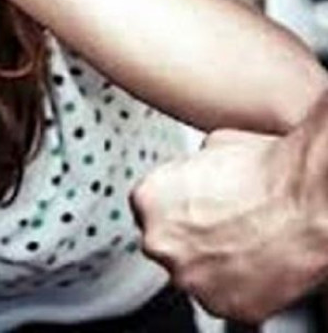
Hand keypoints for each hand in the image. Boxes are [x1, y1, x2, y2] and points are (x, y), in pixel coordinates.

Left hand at [131, 128, 327, 322]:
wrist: (305, 200)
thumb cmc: (263, 171)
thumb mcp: (209, 147)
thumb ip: (186, 168)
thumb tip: (191, 172)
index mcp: (148, 200)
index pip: (147, 208)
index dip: (172, 206)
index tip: (189, 205)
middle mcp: (159, 242)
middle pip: (165, 242)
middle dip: (186, 233)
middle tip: (218, 220)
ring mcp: (189, 278)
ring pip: (192, 271)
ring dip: (209, 258)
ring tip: (241, 236)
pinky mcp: (223, 305)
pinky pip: (222, 293)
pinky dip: (235, 281)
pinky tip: (253, 256)